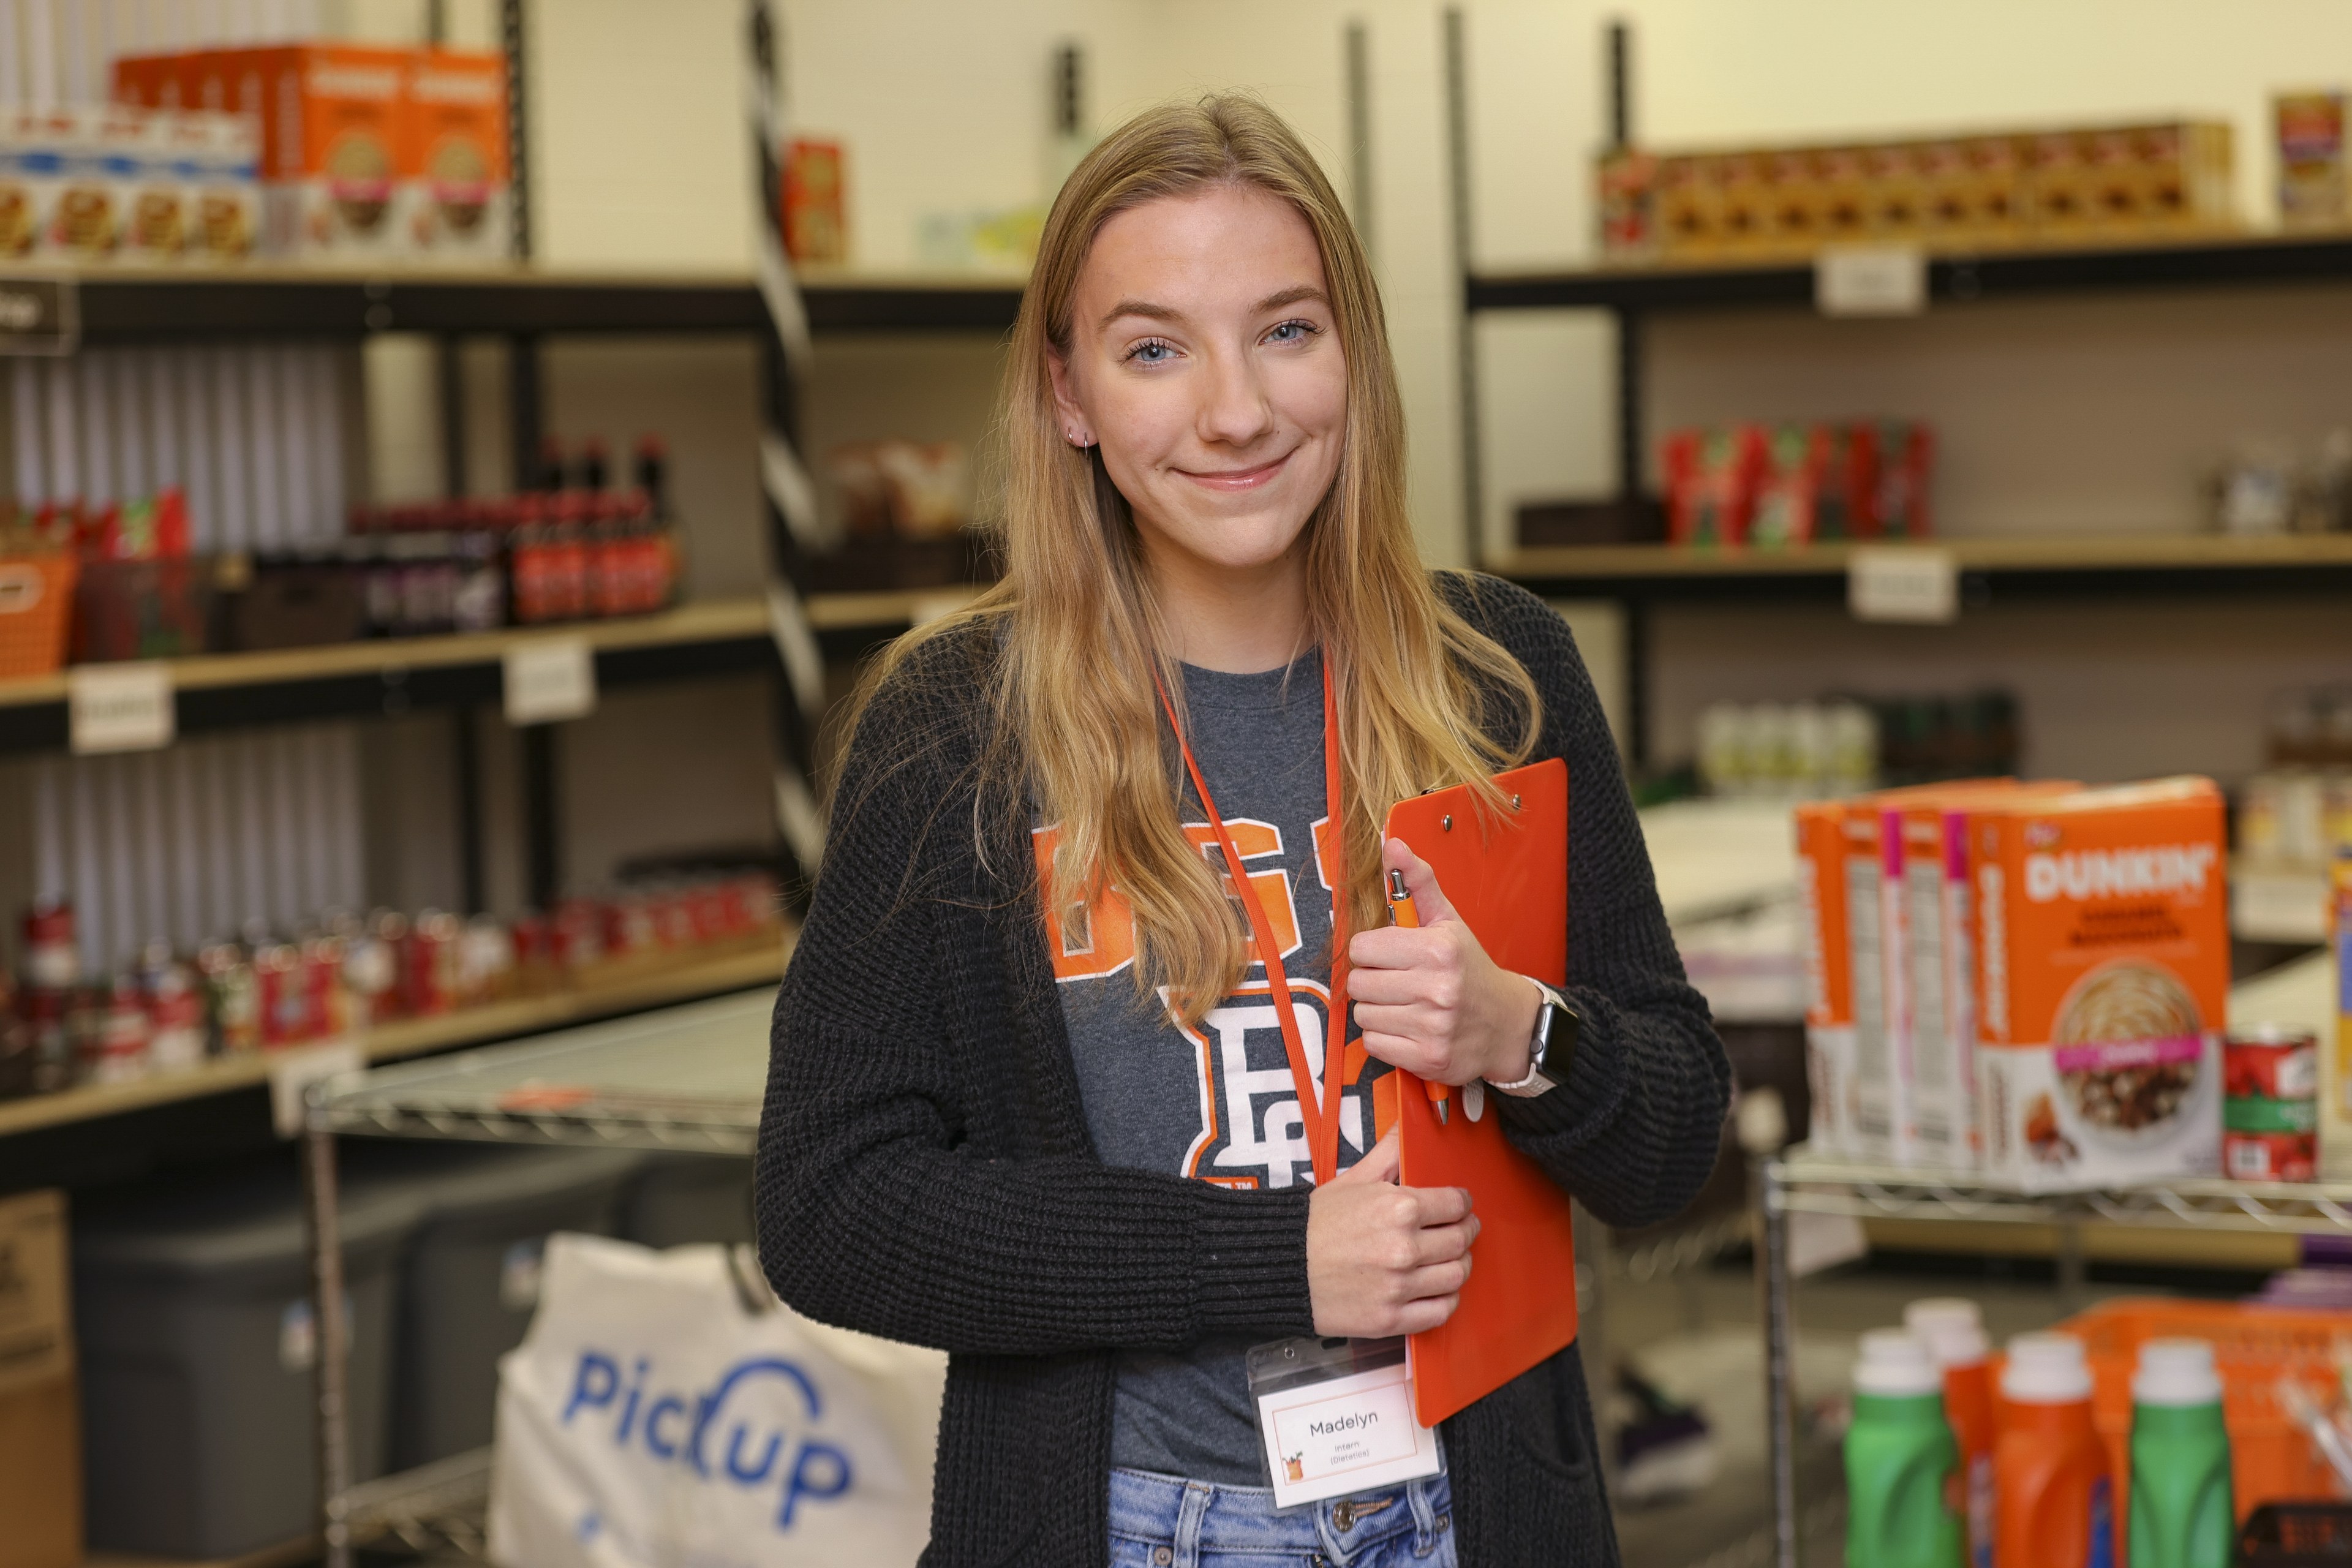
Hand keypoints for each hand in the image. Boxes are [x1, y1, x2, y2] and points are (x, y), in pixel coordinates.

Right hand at [1307, 1130, 1478, 1336]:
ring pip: (1456, 1276)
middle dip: (1466, 1232)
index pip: (1456, 1204)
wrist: (1279, 1264)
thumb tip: (1408, 1126)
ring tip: (1451, 1259)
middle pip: (1460, 1240)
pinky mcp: (1390, 1317)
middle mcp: (1404, 1247)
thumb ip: (1389, 1152)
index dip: (1462, 1203)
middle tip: (1462, 1230)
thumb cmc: (1315, 1223)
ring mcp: (1398, 1285)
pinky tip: (1437, 1290)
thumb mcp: (1353, 1179)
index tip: (1460, 1206)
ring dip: (1459, 1265)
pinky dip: (1446, 1301)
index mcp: (1399, 1207)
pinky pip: (1440, 1311)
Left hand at [1347, 837, 1540, 1087]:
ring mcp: (1433, 1027)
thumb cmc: (1469, 969)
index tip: (1390, 954)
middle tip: (1397, 980)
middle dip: (1372, 980)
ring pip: (1363, 1014)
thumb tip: (1393, 845)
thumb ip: (1417, 883)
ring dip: (1377, 1010)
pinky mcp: (1428, 1058)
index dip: (1372, 950)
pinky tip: (1408, 1027)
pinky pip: (1373, 1044)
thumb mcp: (1448, 921)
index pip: (1363, 947)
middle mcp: (1437, 988)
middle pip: (1359, 982)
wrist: (1508, 1025)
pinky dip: (1384, 1037)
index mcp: (1439, 950)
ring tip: (1404, 1004)